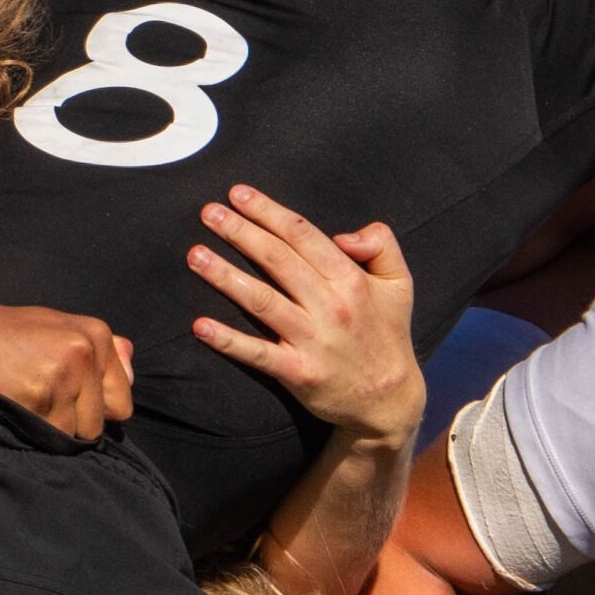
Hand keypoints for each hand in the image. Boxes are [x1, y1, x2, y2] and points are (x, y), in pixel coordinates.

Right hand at [0, 297, 133, 440]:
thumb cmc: (7, 334)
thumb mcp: (58, 327)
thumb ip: (102, 348)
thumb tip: (132, 368)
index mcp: (96, 334)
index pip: (121, 402)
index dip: (93, 409)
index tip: (65, 398)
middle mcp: (85, 351)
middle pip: (98, 423)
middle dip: (72, 421)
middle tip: (38, 396)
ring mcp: (62, 374)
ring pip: (74, 435)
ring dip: (50, 428)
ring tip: (25, 398)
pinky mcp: (38, 396)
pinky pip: (49, 438)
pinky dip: (32, 431)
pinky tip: (14, 404)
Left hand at [187, 184, 422, 445]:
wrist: (389, 400)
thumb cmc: (386, 333)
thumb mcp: (400, 283)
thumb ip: (382, 244)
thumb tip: (344, 234)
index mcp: (351, 280)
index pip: (303, 236)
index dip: (269, 212)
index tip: (238, 194)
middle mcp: (332, 307)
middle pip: (278, 261)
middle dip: (241, 232)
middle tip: (209, 213)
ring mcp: (313, 341)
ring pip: (262, 301)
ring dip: (226, 277)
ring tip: (195, 256)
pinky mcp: (299, 373)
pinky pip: (258, 354)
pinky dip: (228, 340)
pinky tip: (199, 325)